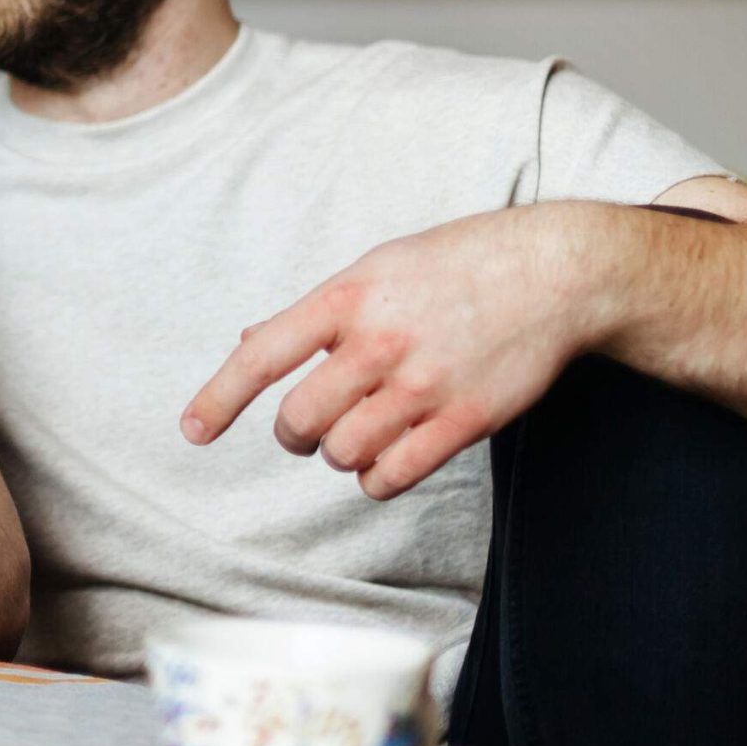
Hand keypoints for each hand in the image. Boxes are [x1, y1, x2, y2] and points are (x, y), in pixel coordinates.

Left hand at [179, 205, 603, 500]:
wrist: (555, 273)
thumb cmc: (455, 267)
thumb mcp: (376, 267)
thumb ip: (316, 311)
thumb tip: (248, 342)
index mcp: (347, 296)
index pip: (262, 354)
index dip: (219, 397)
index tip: (191, 431)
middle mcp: (378, 342)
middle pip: (299, 420)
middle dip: (294, 433)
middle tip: (308, 426)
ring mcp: (423, 384)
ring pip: (342, 453)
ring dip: (339, 454)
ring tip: (360, 431)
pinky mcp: (465, 419)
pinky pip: (393, 476)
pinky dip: (377, 478)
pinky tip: (388, 458)